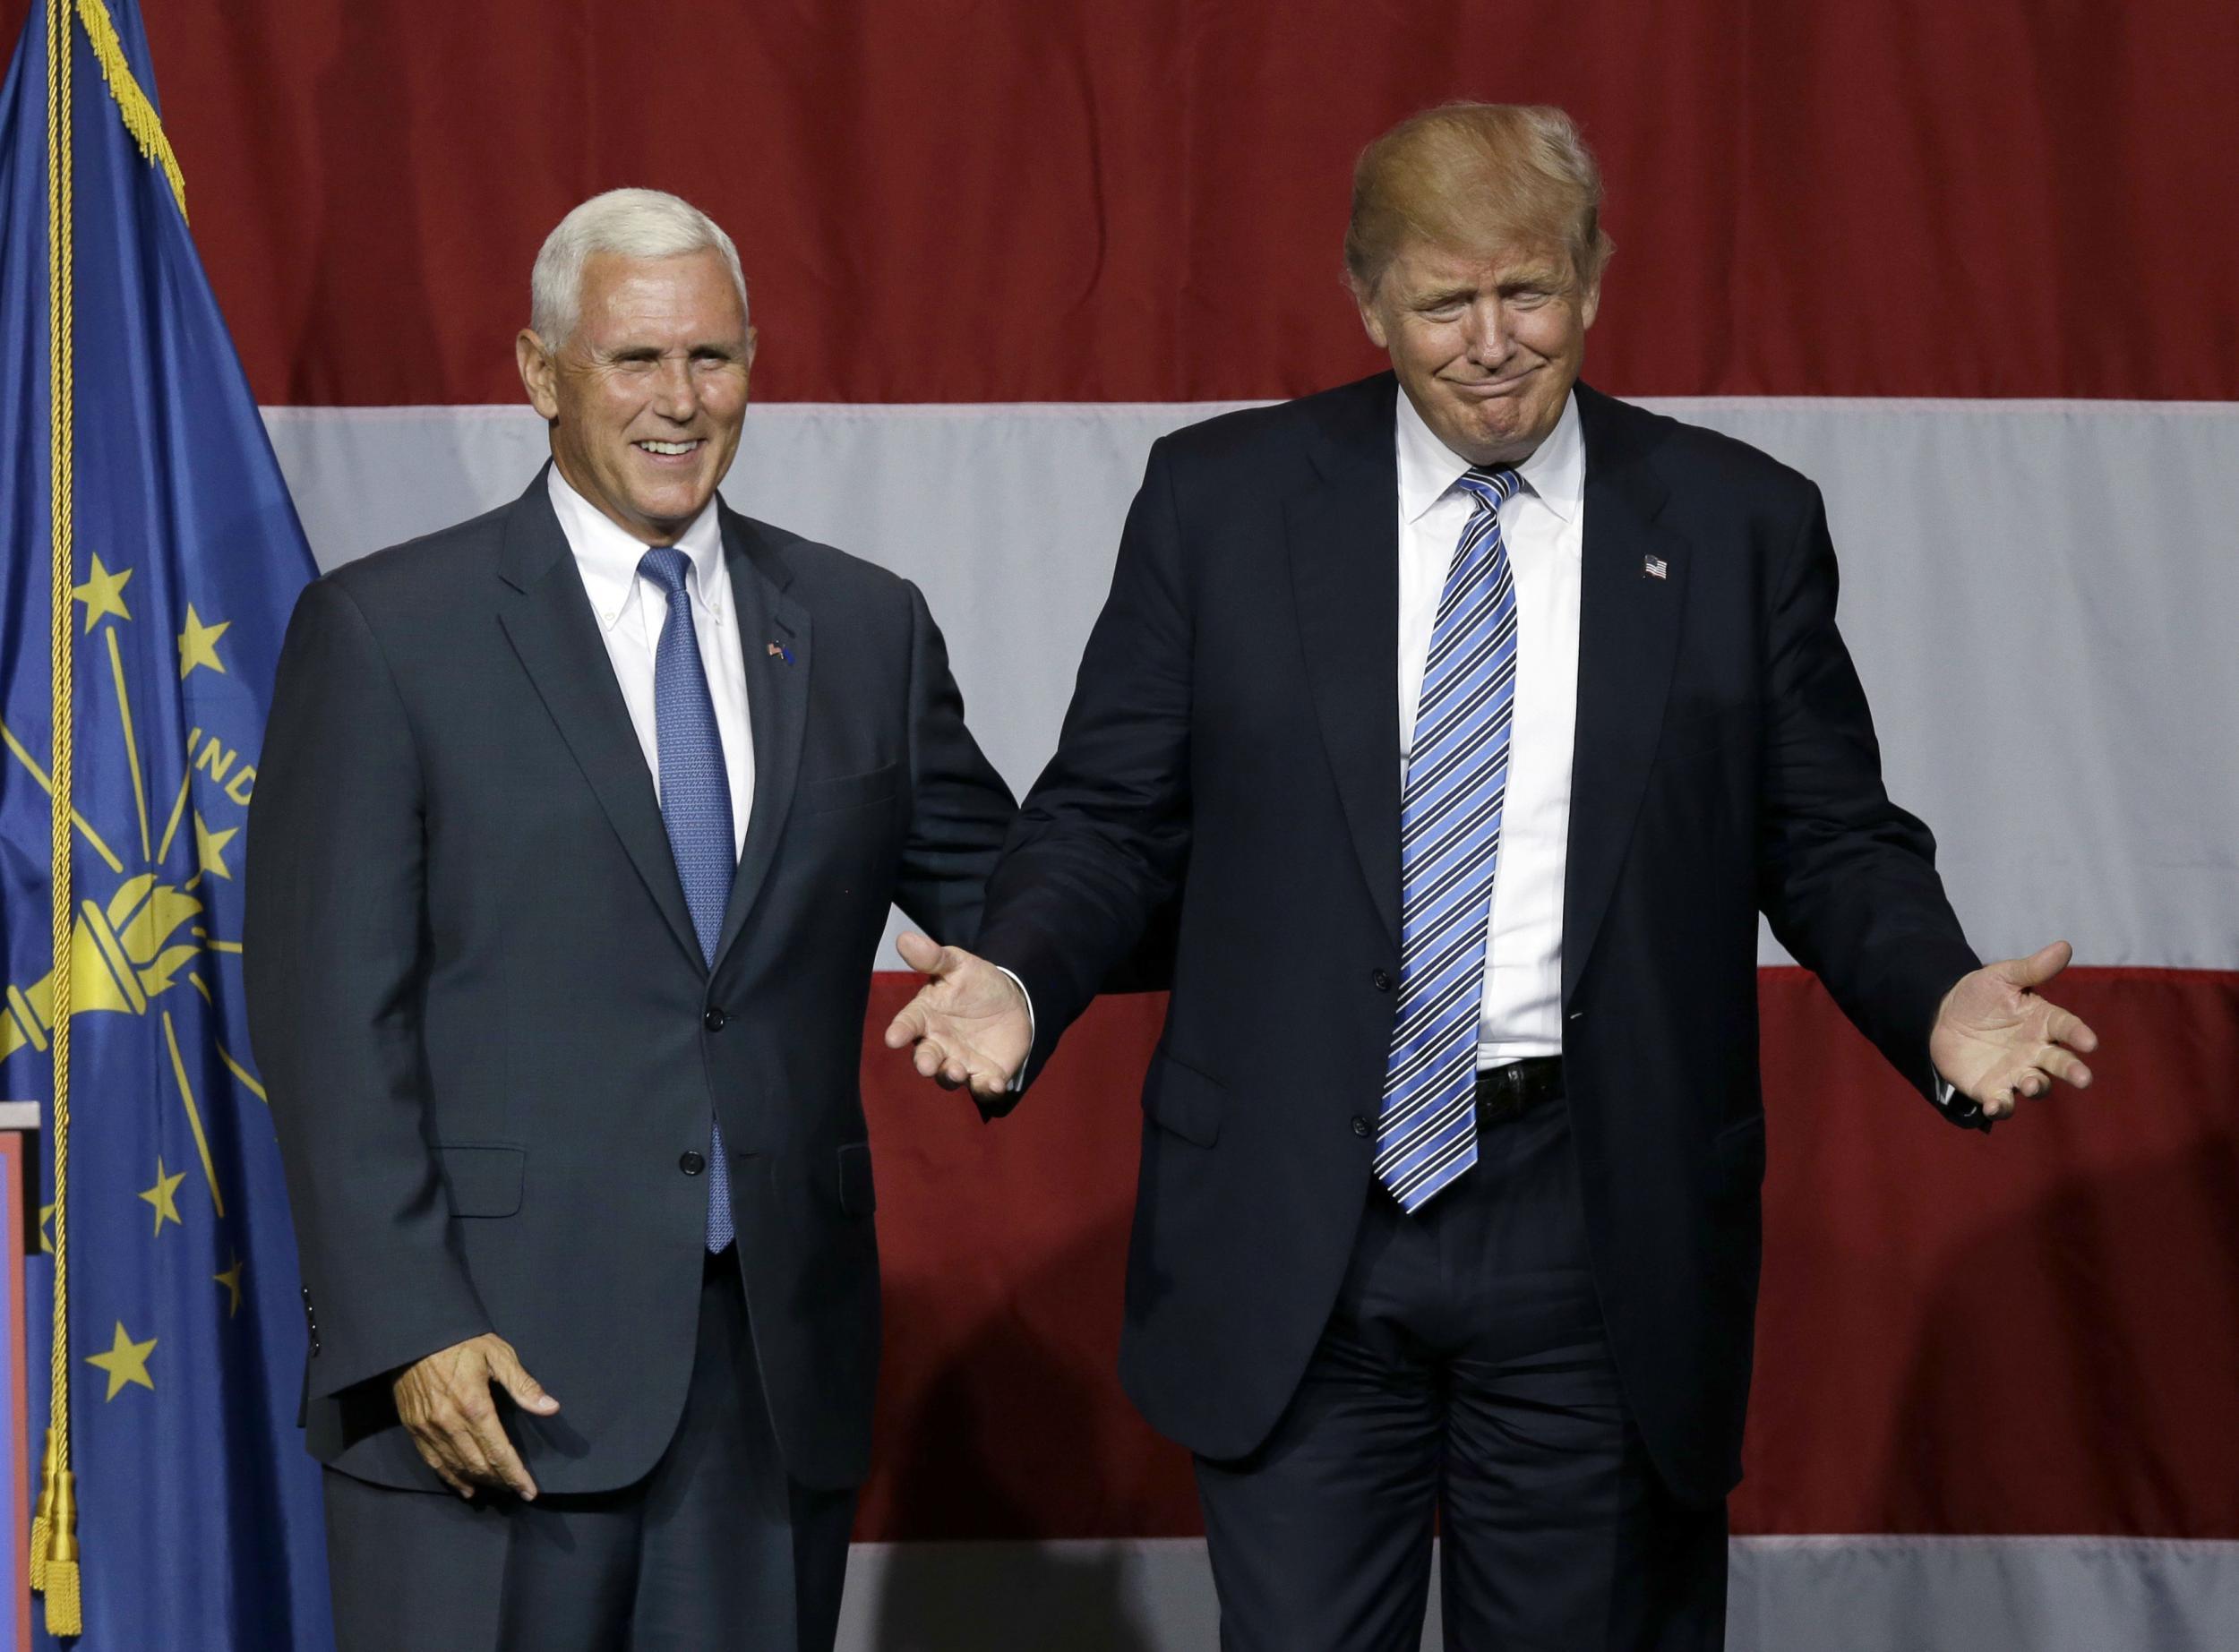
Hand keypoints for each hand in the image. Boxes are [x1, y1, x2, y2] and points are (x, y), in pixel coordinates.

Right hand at [392, 1333, 559, 1499]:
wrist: (416, 1336)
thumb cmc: (463, 1342)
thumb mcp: (499, 1355)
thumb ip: (523, 1385)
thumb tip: (551, 1408)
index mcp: (475, 1406)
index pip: (499, 1452)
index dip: (516, 1475)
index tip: (530, 1491)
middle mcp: (450, 1424)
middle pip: (479, 1465)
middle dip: (501, 1481)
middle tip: (517, 1488)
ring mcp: (429, 1429)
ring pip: (457, 1468)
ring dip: (480, 1482)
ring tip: (498, 1487)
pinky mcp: (414, 1429)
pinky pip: (434, 1463)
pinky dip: (452, 1479)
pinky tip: (467, 1488)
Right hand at [882, 933, 1031, 1100]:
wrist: (1011, 1000)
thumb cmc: (975, 983)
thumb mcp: (957, 965)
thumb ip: (933, 958)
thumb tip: (904, 938)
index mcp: (926, 1016)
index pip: (907, 1024)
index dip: (900, 1031)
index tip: (893, 1038)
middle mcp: (938, 1043)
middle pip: (925, 1057)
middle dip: (924, 1062)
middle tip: (926, 1064)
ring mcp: (960, 1061)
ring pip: (949, 1076)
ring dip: (950, 1075)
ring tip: (956, 1070)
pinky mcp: (984, 1074)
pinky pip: (983, 1086)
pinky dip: (986, 1088)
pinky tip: (994, 1084)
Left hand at [1930, 940, 2099, 1120]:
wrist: (1943, 1017)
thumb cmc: (1980, 996)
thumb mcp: (2001, 977)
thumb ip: (2032, 968)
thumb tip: (2064, 946)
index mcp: (2043, 1021)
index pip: (2067, 1027)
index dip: (2079, 1034)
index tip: (2090, 1042)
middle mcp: (2036, 1050)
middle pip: (2060, 1063)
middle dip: (2072, 1070)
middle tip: (2084, 1079)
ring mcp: (2016, 1072)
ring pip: (2036, 1085)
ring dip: (2037, 1087)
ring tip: (2032, 1083)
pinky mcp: (1992, 1089)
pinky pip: (2001, 1102)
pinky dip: (2001, 1107)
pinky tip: (1995, 1105)